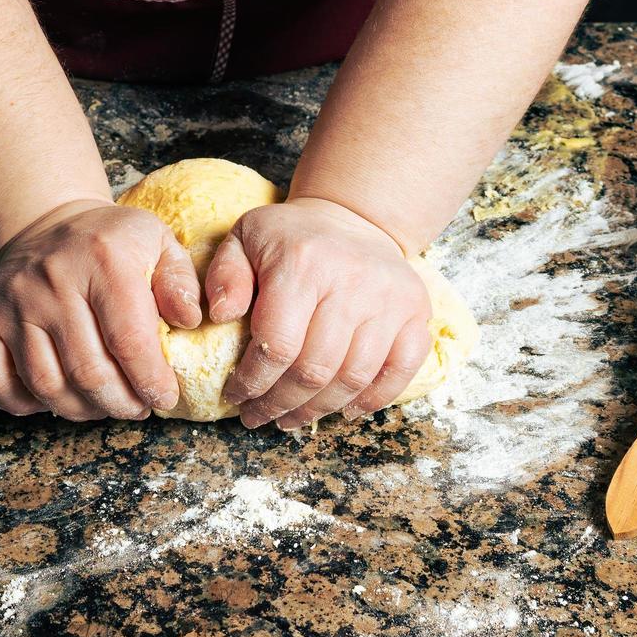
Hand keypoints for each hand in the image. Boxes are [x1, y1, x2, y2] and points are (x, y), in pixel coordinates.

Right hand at [0, 199, 201, 419]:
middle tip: (136, 408)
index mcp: (103, 260)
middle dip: (120, 403)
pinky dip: (25, 404)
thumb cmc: (111, 241)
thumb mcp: (157, 242)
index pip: (129, 340)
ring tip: (104, 406)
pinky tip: (54, 400)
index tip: (164, 398)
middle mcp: (52, 281)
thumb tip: (190, 321)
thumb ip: (180, 282)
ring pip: (46, 384)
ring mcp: (13, 302)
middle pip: (87, 370)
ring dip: (80, 410)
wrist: (48, 222)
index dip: (150, 381)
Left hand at [204, 197, 431, 428]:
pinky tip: (347, 410)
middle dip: (281, 404)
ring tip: (292, 419)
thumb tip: (219, 315)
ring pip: (355, 377)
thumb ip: (225, 275)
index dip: (253, 381)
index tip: (236, 397)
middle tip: (259, 417)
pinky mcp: (416, 311)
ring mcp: (390, 298)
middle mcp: (352, 281)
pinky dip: (375, 398)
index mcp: (303, 263)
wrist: (352, 218)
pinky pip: (401, 370)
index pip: (278, 344)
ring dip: (320, 409)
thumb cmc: (291, 237)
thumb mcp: (244, 238)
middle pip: (315, 369)